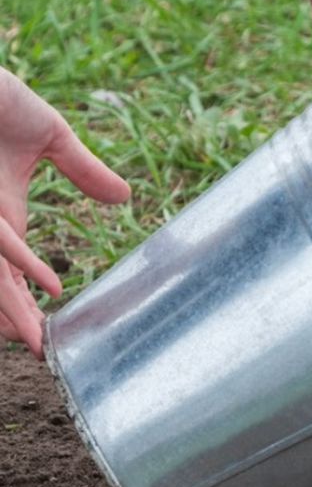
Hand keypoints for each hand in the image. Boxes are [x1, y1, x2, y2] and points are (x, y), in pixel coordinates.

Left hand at [0, 68, 129, 358]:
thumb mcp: (48, 133)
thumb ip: (83, 169)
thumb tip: (124, 197)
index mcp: (1, 214)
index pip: (12, 273)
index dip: (26, 305)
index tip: (45, 335)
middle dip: (16, 319)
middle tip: (40, 353)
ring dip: (10, 307)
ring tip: (32, 339)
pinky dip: (19, 261)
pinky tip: (41, 285)